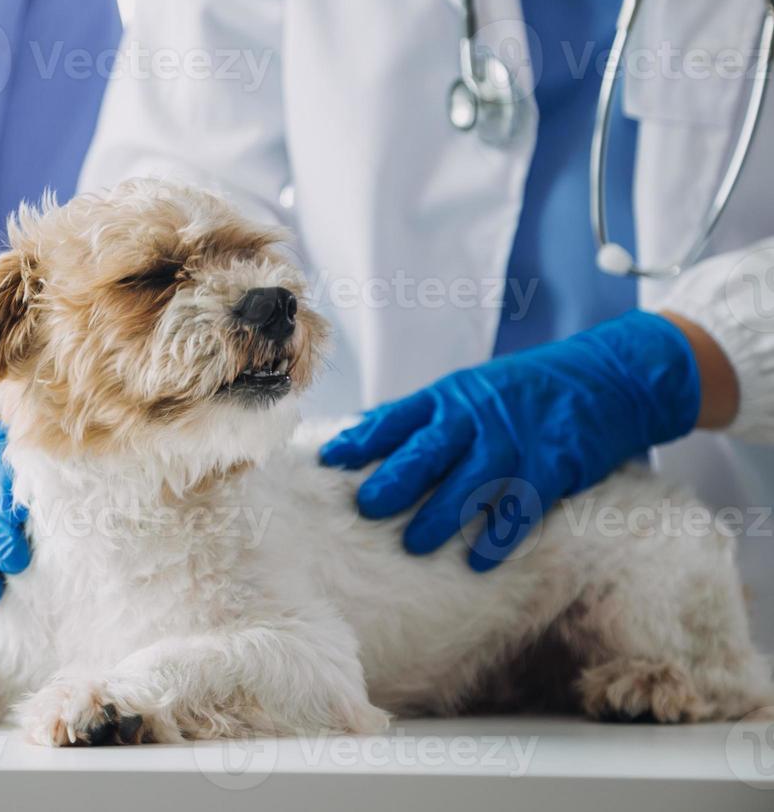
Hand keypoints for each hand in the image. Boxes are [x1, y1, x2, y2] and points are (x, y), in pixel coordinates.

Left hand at [320, 311, 700, 570]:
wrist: (607, 378)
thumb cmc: (524, 390)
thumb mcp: (470, 388)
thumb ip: (423, 414)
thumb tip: (364, 432)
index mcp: (451, 397)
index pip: (397, 418)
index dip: (362, 440)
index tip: (331, 460)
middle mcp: (478, 418)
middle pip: (427, 452)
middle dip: (394, 482)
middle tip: (367, 507)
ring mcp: (515, 443)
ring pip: (469, 485)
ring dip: (439, 518)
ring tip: (413, 544)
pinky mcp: (551, 467)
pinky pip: (519, 509)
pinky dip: (498, 537)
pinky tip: (478, 560)